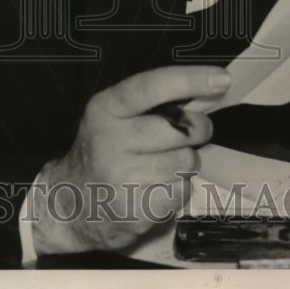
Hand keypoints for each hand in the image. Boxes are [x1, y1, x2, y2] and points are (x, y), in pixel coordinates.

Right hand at [32, 65, 229, 254]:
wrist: (70, 205)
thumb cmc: (103, 152)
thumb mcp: (113, 117)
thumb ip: (152, 103)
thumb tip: (207, 87)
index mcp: (105, 110)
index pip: (151, 87)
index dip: (189, 79)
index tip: (220, 78)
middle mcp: (109, 141)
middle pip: (181, 129)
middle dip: (197, 129)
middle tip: (186, 134)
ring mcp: (121, 179)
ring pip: (186, 163)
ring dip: (184, 164)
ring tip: (158, 167)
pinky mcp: (135, 211)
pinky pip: (181, 192)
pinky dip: (177, 190)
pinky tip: (154, 189)